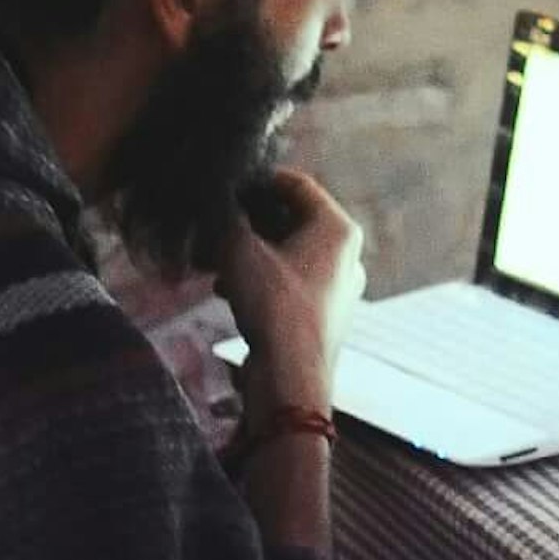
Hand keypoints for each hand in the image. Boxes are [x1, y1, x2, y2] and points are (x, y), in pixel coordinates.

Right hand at [217, 167, 362, 403]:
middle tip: (213, 225)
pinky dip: (257, 278)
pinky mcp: (321, 314)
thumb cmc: (275, 308)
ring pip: (285, 253)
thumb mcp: (240, 252)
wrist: (291, 378)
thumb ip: (226, 218)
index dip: (258, 181)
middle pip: (291, 219)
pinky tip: (225, 289)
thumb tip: (214, 201)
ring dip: (246, 252)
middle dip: (247, 222)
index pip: (297, 184)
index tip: (226, 186)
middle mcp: (346, 255)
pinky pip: (287, 281)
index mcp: (339, 229)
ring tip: (212, 261)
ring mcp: (337, 286)